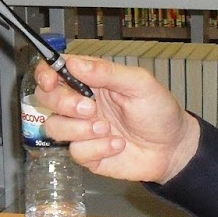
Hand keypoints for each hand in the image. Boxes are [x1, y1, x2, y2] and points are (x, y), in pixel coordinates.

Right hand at [30, 54, 201, 183]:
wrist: (172, 149)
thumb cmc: (159, 112)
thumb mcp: (139, 84)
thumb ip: (107, 72)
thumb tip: (74, 63)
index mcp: (92, 81)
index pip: (55, 70)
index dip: (45, 73)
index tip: (51, 81)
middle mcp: (82, 103)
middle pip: (46, 98)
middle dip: (64, 103)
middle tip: (90, 108)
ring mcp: (82, 129)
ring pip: (55, 126)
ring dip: (80, 129)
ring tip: (108, 129)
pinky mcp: (87, 153)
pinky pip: (75, 151)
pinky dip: (98, 149)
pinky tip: (117, 145)